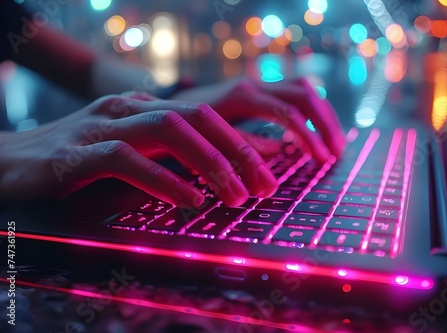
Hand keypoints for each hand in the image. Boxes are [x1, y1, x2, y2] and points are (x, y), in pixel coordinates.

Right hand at [0, 94, 277, 206]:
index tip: (268, 176)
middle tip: (266, 187)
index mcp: (143, 109)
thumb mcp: (131, 154)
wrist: (7, 162)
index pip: (207, 117)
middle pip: (197, 117)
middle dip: (238, 151)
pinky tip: (188, 199)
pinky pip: (125, 160)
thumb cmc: (75, 163)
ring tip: (236, 196)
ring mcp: (100, 126)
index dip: (242, 145)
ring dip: (209, 163)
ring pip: (168, 130)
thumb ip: (168, 159)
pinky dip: (161, 179)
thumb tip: (217, 176)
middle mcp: (127, 109)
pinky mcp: (74, 154)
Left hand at [172, 77, 345, 162]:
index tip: (322, 160)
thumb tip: (280, 150)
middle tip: (336, 154)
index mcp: (242, 95)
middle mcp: (254, 85)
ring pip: (303, 90)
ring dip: (323, 115)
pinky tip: (316, 131)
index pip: (288, 113)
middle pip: (304, 96)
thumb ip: (243, 144)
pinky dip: (311, 111)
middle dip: (324, 125)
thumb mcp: (208, 138)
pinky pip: (294, 92)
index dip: (309, 136)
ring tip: (334, 144)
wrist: (163, 106)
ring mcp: (258, 84)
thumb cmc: (183, 126)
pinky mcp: (259, 89)